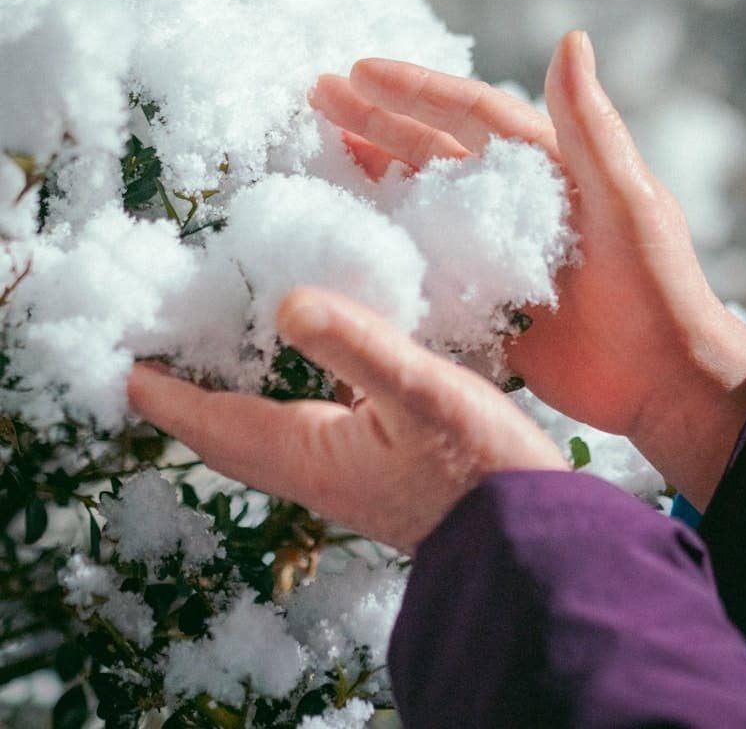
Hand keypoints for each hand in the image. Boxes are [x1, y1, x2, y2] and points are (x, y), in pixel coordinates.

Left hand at [127, 288, 567, 555]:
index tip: (127, 364)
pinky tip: (305, 356)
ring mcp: (341, 469)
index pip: (212, 422)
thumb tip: (286, 302)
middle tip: (160, 352)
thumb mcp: (420, 392)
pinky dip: (281, 389)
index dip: (165, 393)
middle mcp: (312, 467)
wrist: (530, 534)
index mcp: (306, 453)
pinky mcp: (371, 461)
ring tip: (217, 346)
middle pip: (227, 431)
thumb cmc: (479, 469)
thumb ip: (356, 345)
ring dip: (229, 393)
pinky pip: (302, 420)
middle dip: (186, 396)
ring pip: (263, 427)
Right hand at [312, 31, 745, 509]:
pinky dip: (384, 242)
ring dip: (372, 170)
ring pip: (419, 199)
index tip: (359, 70)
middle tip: (319, 96)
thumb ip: (590, 127)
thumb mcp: (627, 200)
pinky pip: (421, 262)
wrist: (662, 381)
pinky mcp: (478, 295)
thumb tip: (571, 39)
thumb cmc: (656, 286)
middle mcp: (512, 200)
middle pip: (433, 147)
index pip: (474, 113)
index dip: (417, 89)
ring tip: (321, 145)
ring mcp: (491, 248)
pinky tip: (345, 229)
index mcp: (548, 166)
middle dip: (377, 119)